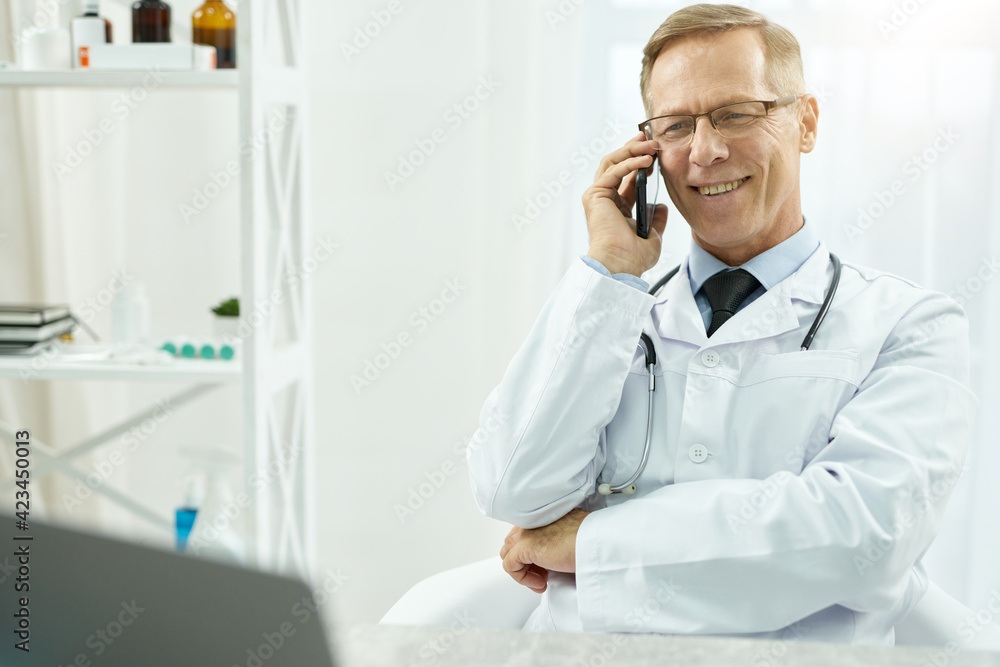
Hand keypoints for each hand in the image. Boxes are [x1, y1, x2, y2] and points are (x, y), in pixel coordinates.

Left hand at [499, 508, 589, 592]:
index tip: (547, 567)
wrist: (595, 541)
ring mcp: (525, 532)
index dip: (532, 555)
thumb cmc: (590, 539)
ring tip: (543, 581)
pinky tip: (541, 583)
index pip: (523, 535)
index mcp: (542, 515)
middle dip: (526, 563)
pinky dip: (523, 579)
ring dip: (524, 572)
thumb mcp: (570, 534)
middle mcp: (530, 521)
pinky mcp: (524, 546)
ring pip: (509, 555)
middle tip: (544, 575)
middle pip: (512, 545)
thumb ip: (556, 538)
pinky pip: (510, 567)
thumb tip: (553, 553)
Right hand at [582, 132, 668, 276]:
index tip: (656, 152)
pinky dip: (630, 162)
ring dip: (632, 150)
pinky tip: (647, 161)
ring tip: (652, 145)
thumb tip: (661, 207)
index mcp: (616, 208)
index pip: (627, 177)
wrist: (621, 265)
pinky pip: (613, 171)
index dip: (641, 162)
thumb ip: (656, 220)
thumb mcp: (653, 236)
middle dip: (634, 148)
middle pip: (617, 164)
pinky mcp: (594, 195)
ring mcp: (597, 196)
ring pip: (612, 162)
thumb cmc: (633, 257)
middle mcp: (604, 200)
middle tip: (651, 137)